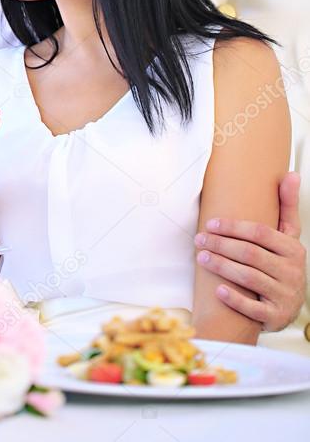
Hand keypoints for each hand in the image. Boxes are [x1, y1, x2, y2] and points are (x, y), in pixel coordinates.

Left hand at [195, 172, 306, 330]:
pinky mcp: (276, 317)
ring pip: (250, 278)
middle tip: (199, 239)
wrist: (288, 305)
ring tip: (201, 257)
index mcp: (293, 249)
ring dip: (222, 266)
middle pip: (251, 254)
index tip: (210, 223)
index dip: (234, 227)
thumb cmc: (282, 262)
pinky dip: (235, 299)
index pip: (261, 233)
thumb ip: (287, 206)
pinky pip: (254, 309)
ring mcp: (285, 296)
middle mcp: (292, 272)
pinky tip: (217, 290)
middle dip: (221, 245)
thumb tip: (291, 174)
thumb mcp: (288, 235)